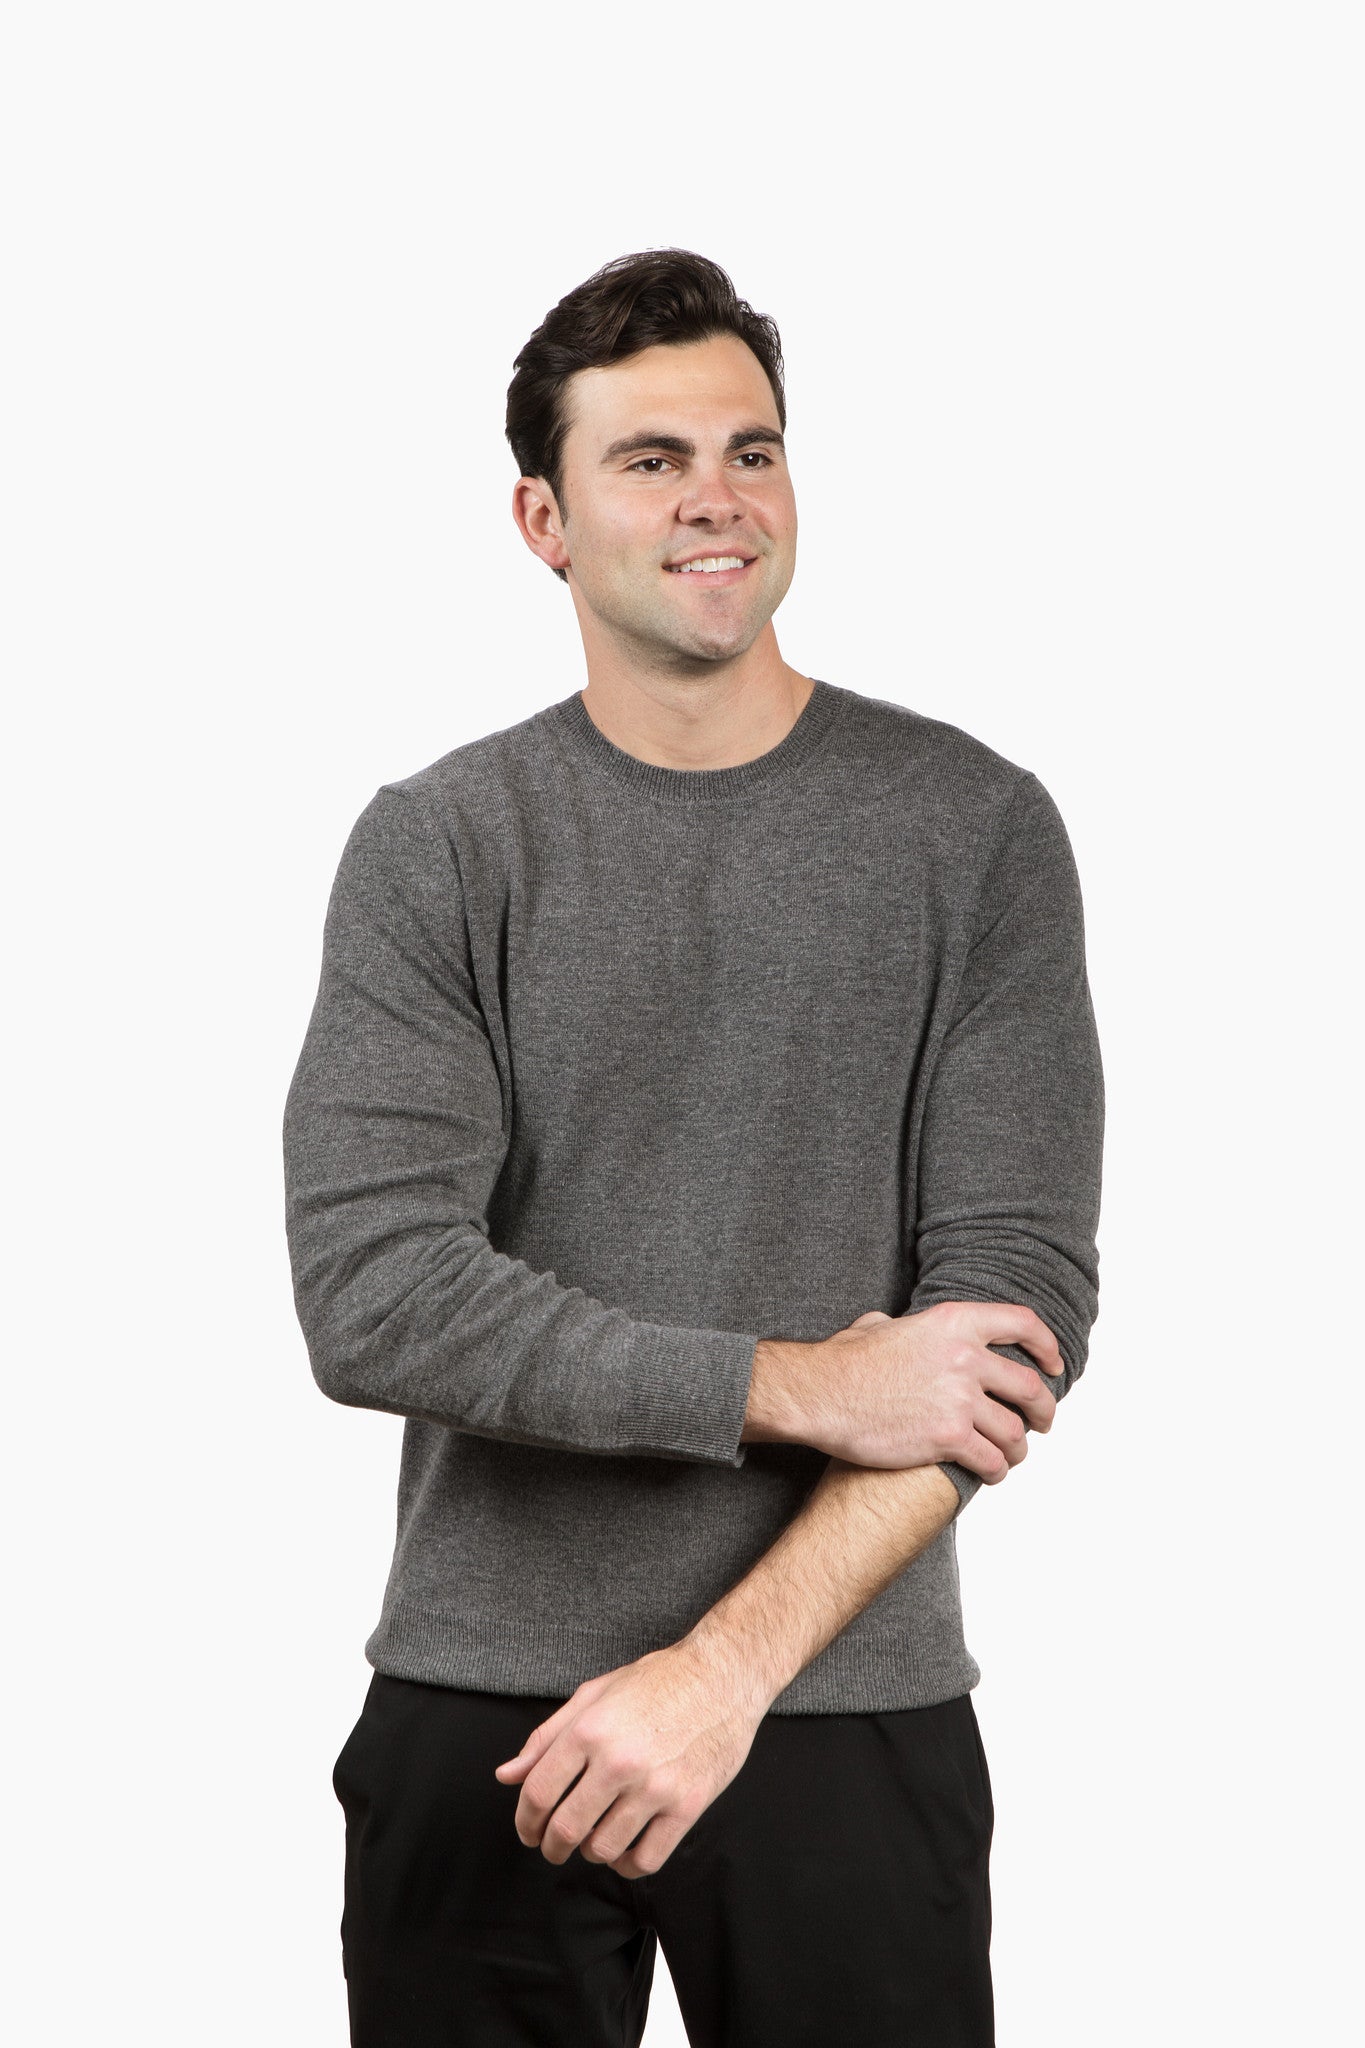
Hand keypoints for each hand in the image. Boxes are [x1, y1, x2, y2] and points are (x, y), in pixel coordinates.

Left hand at [492, 1638, 766, 1879]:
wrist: (722, 1677)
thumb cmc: (657, 1681)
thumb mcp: (594, 1694)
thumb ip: (547, 1736)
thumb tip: (507, 1775)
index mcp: (590, 1730)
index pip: (538, 1793)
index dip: (525, 1821)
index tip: (528, 1831)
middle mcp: (619, 1761)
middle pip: (566, 1828)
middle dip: (550, 1846)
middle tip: (552, 1847)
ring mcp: (655, 1787)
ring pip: (603, 1849)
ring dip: (588, 1852)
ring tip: (591, 1840)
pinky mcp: (687, 1806)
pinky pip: (646, 1860)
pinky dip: (626, 1865)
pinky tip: (623, 1851)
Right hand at [809, 1300, 1063, 1480]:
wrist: (822, 1394)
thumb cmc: (844, 1362)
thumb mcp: (878, 1325)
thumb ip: (902, 1325)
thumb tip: (893, 1325)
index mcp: (954, 1322)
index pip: (1023, 1324)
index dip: (1047, 1346)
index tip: (1054, 1364)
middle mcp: (966, 1357)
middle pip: (1030, 1387)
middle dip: (1044, 1410)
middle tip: (1042, 1421)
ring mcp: (960, 1398)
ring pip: (1014, 1432)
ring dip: (1017, 1448)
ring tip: (1009, 1455)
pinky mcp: (949, 1437)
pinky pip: (992, 1460)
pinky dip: (996, 1471)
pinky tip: (989, 1473)